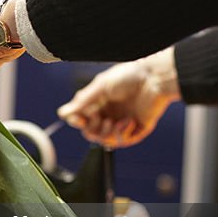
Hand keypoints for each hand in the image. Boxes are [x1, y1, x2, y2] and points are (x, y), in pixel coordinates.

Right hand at [57, 48, 180, 147]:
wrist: (155, 78)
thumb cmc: (128, 76)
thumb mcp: (100, 87)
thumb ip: (82, 102)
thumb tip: (62, 113)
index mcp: (100, 102)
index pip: (83, 118)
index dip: (78, 121)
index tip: (78, 119)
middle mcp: (110, 113)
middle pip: (92, 132)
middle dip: (91, 129)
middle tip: (96, 119)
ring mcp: (123, 122)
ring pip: (106, 140)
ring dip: (106, 133)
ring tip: (113, 122)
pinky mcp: (138, 129)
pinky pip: (123, 141)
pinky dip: (122, 133)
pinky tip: (128, 121)